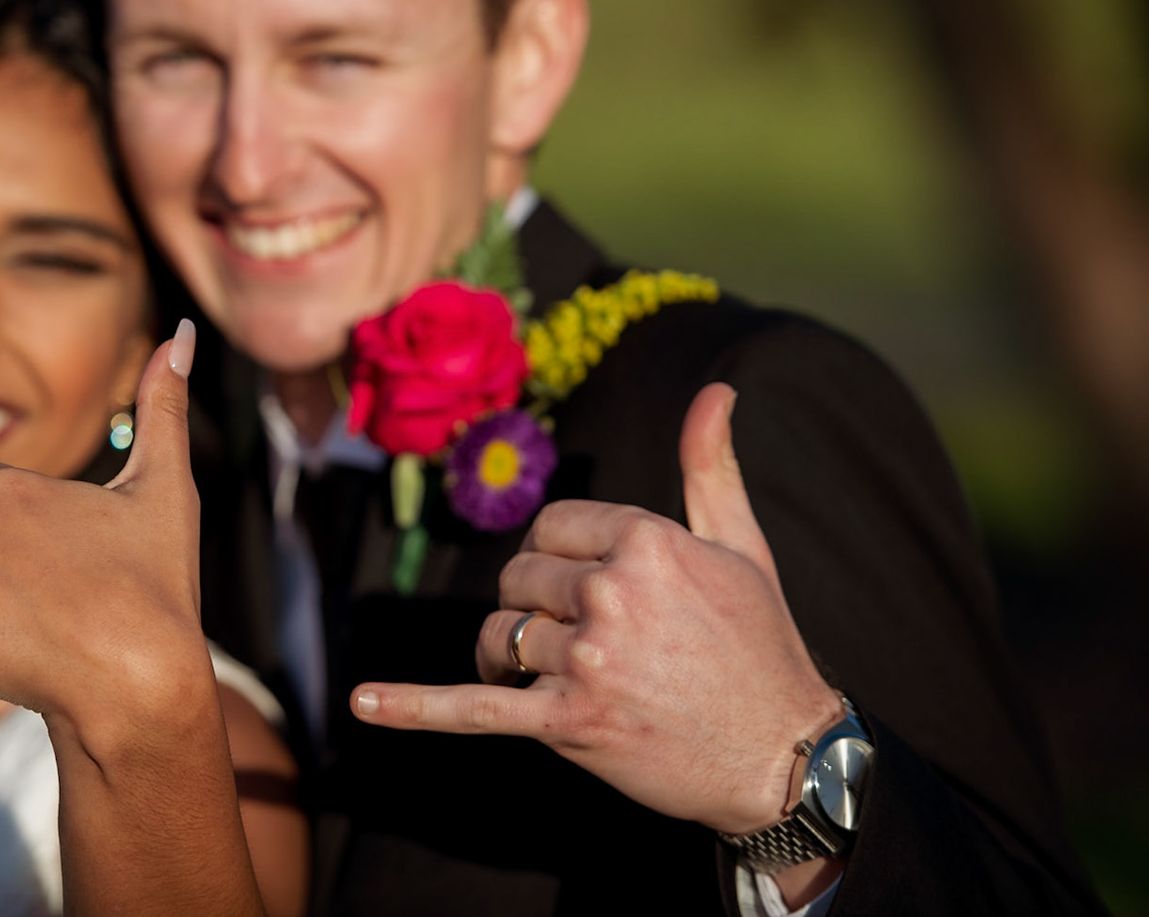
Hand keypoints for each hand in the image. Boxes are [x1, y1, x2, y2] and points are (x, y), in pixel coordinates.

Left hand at [350, 383, 844, 834]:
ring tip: (553, 681)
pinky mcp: (570, 723)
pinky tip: (364, 704)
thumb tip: (716, 391)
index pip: (551, 527)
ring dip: (511, 657)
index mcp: (645, 539)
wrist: (784, 757)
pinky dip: (416, 707)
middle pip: (520, 579)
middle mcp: (611, 592)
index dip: (564, 557)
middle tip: (588, 642)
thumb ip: (710, 465)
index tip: (598, 588)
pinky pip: (476, 708)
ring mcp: (587, 660)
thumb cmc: (762, 645)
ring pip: (500, 637)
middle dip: (539, 607)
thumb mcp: (742, 544)